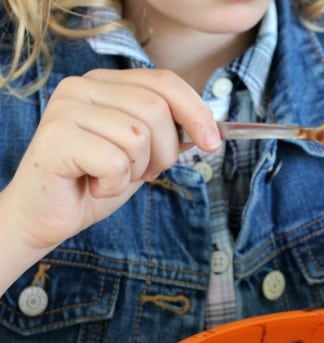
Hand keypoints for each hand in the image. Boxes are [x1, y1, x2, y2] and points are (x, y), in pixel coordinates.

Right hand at [0, 68, 220, 293]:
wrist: (46, 216)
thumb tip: (209, 127)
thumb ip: (169, 132)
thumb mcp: (143, 153)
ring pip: (138, 136)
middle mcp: (82, 86)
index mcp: (105, 83)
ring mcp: (65, 108)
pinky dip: (114, 184)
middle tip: (143, 172)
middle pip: (156, 110)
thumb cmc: (94, 182)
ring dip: (136, 170)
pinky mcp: (55, 137)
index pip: (164, 82)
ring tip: (110, 177)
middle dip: (165, 152)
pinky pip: (115, 161)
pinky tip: (94, 185)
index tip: (213, 143)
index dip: (196, 111)